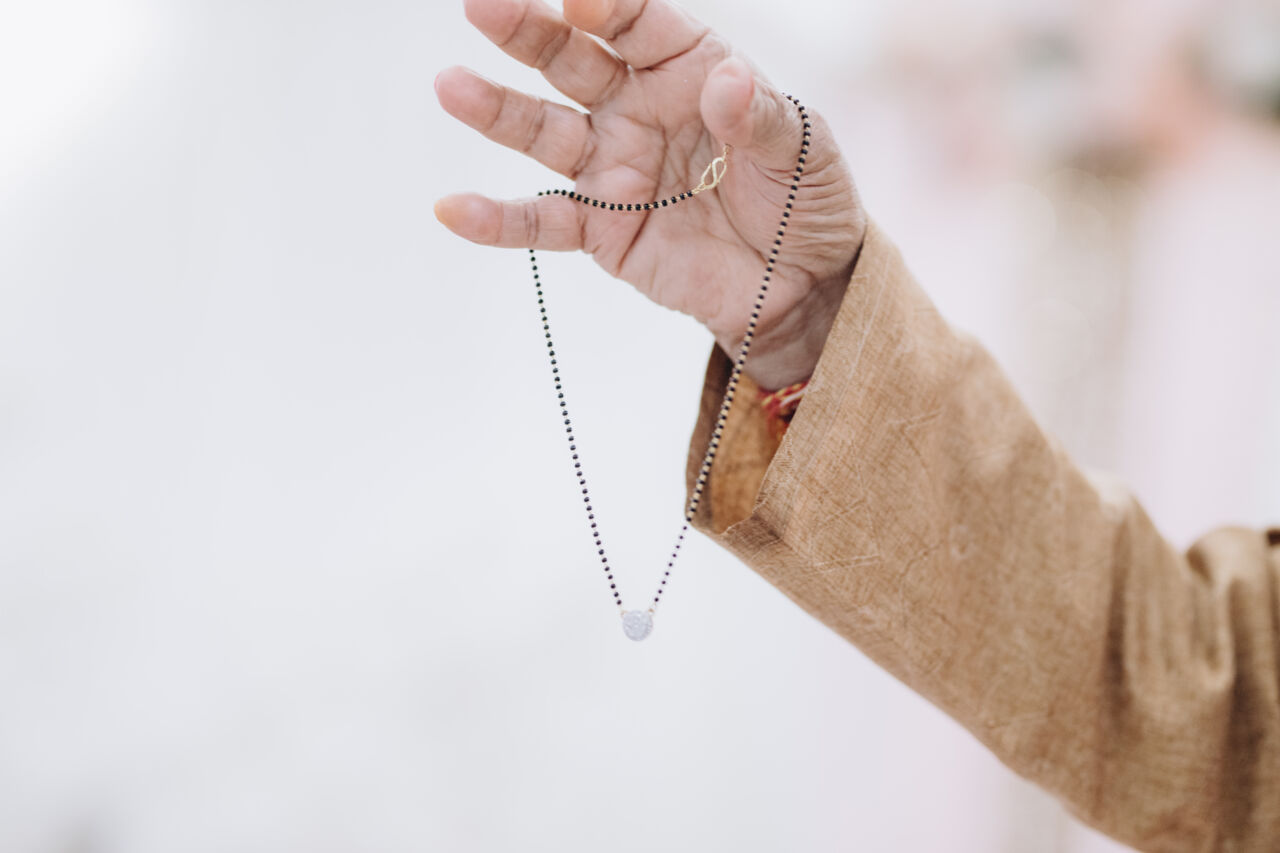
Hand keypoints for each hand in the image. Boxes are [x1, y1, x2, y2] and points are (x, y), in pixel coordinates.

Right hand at [434, 0, 865, 388]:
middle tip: (483, 3)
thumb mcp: (804, 150)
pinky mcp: (601, 229)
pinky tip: (452, 210)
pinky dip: (497, 221)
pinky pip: (543, 222)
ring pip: (544, 131)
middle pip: (573, 61)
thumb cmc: (806, 200)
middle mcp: (639, 106)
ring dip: (497, 110)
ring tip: (450, 86)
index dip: (606, 4)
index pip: (639, 22)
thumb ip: (760, 117)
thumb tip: (727, 81)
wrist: (801, 287)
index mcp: (690, 67)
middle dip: (529, 32)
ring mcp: (613, 167)